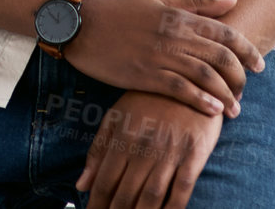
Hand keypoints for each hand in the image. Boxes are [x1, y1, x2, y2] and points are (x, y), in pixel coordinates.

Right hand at [62, 0, 263, 118]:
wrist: (82, 26)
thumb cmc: (121, 13)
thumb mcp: (160, 1)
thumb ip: (197, 4)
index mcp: (179, 16)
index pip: (225, 32)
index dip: (247, 51)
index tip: (258, 66)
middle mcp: (175, 35)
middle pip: (222, 57)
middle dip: (240, 78)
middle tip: (244, 92)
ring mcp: (160, 56)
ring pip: (206, 76)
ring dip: (226, 96)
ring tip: (234, 110)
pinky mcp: (146, 75)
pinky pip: (181, 90)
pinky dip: (201, 101)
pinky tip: (213, 110)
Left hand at [76, 91, 221, 208]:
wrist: (190, 78)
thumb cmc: (148, 100)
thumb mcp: (117, 117)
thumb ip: (98, 150)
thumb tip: (80, 185)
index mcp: (123, 137)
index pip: (104, 180)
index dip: (96, 203)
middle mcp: (144, 146)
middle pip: (126, 193)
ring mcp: (170, 151)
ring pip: (152, 195)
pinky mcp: (194, 154)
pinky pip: (183, 189)